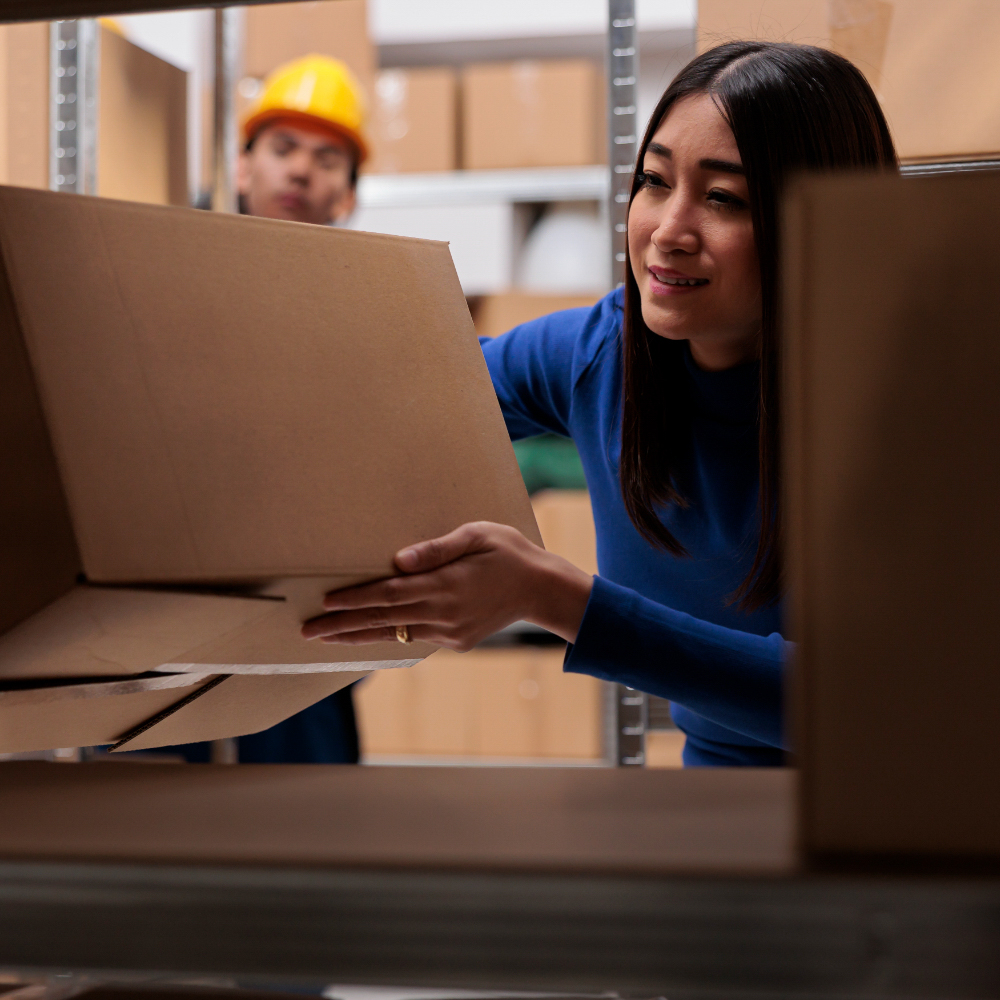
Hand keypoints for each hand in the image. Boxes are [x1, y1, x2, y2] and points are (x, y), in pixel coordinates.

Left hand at [301, 521, 593, 650]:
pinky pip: (414, 638)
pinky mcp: (455, 641)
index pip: (388, 594)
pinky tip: (366, 635)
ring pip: (393, 635)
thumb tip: (399, 560)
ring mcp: (448, 632)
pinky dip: (387, 637)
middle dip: (341, 625)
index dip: (355, 599)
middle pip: (381, 620)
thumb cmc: (508, 552)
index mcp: (445, 585)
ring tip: (325, 639)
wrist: (541, 590)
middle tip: (306, 632)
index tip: (325, 602)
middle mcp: (442, 613)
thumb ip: (437, 548)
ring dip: (357, 636)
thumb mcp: (477, 536)